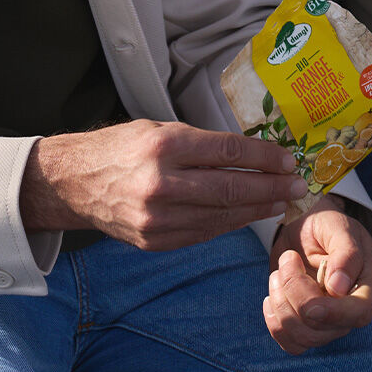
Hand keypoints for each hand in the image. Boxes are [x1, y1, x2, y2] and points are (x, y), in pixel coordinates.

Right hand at [19, 120, 307, 249]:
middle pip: (231, 189)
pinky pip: (203, 233)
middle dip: (270, 188)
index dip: (264, 158)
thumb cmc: (122, 148)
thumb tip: (251, 155)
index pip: (228, 152)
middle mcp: (161, 184)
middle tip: (297, 185)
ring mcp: (157, 218)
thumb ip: (202, 144)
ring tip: (281, 202)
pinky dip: (230, 224)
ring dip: (257, 210)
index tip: (288, 160)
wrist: (74, 182)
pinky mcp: (154, 241)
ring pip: (221, 216)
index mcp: (164, 147)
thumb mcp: (160, 129)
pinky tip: (249, 216)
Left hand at [263, 200, 371, 353]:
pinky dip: (274, 322)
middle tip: (287, 260)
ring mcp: (329, 322)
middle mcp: (351, 309)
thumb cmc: (326, 224)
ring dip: (281, 304)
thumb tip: (340, 287)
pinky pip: (291, 343)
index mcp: (368, 285)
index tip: (310, 300)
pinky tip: (271, 295)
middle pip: (325, 329)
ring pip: (304, 337)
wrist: (305, 225)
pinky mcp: (307, 326)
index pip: (360, 313)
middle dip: (296, 296)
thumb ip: (346, 253)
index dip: (333, 313)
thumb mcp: (338, 227)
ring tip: (279, 272)